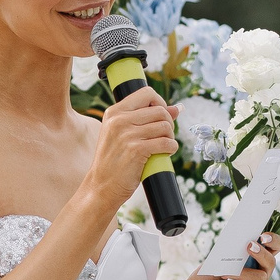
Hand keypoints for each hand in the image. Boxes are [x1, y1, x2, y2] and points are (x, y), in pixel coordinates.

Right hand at [84, 87, 176, 218]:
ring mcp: (127, 135)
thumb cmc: (114, 161)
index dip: (160, 102)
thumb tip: (178, 108)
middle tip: (163, 136)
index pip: (147, 93)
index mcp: (114, 112)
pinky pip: (166, 143)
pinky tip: (164, 153)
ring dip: (170, 137)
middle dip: (168, 123)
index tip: (160, 117)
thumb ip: (146, 118)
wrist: (102, 186)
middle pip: (160, 110)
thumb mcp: (122, 134)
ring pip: (165, 126)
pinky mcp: (136, 150)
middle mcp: (119, 120)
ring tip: (162, 146)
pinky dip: (171, 148)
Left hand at [216, 234, 279, 279]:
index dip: (273, 240)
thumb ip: (231, 250)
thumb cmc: (207, 276)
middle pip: (271, 261)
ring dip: (243, 273)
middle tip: (248, 246)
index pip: (273, 248)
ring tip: (225, 274)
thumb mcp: (217, 258)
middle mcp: (260, 273)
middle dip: (261, 252)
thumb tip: (242, 240)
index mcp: (254, 259)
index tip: (264, 236)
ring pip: (262, 277)